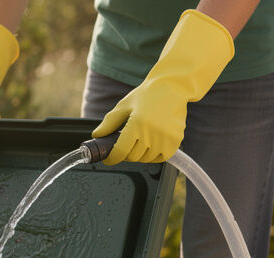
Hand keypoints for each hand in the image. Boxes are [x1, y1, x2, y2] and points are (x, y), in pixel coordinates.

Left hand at [92, 10, 233, 164]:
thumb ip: (111, 121)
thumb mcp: (126, 103)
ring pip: (148, 159)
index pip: (121, 150)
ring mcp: (166, 137)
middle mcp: (152, 132)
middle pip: (133, 157)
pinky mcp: (176, 140)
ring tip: (140, 140)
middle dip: (127, 153)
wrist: (177, 83)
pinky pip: (162, 157)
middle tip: (125, 144)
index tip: (109, 156)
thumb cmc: (149, 92)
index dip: (112, 156)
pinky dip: (155, 153)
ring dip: (142, 153)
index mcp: (137, 123)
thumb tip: (97, 135)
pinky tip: (153, 141)